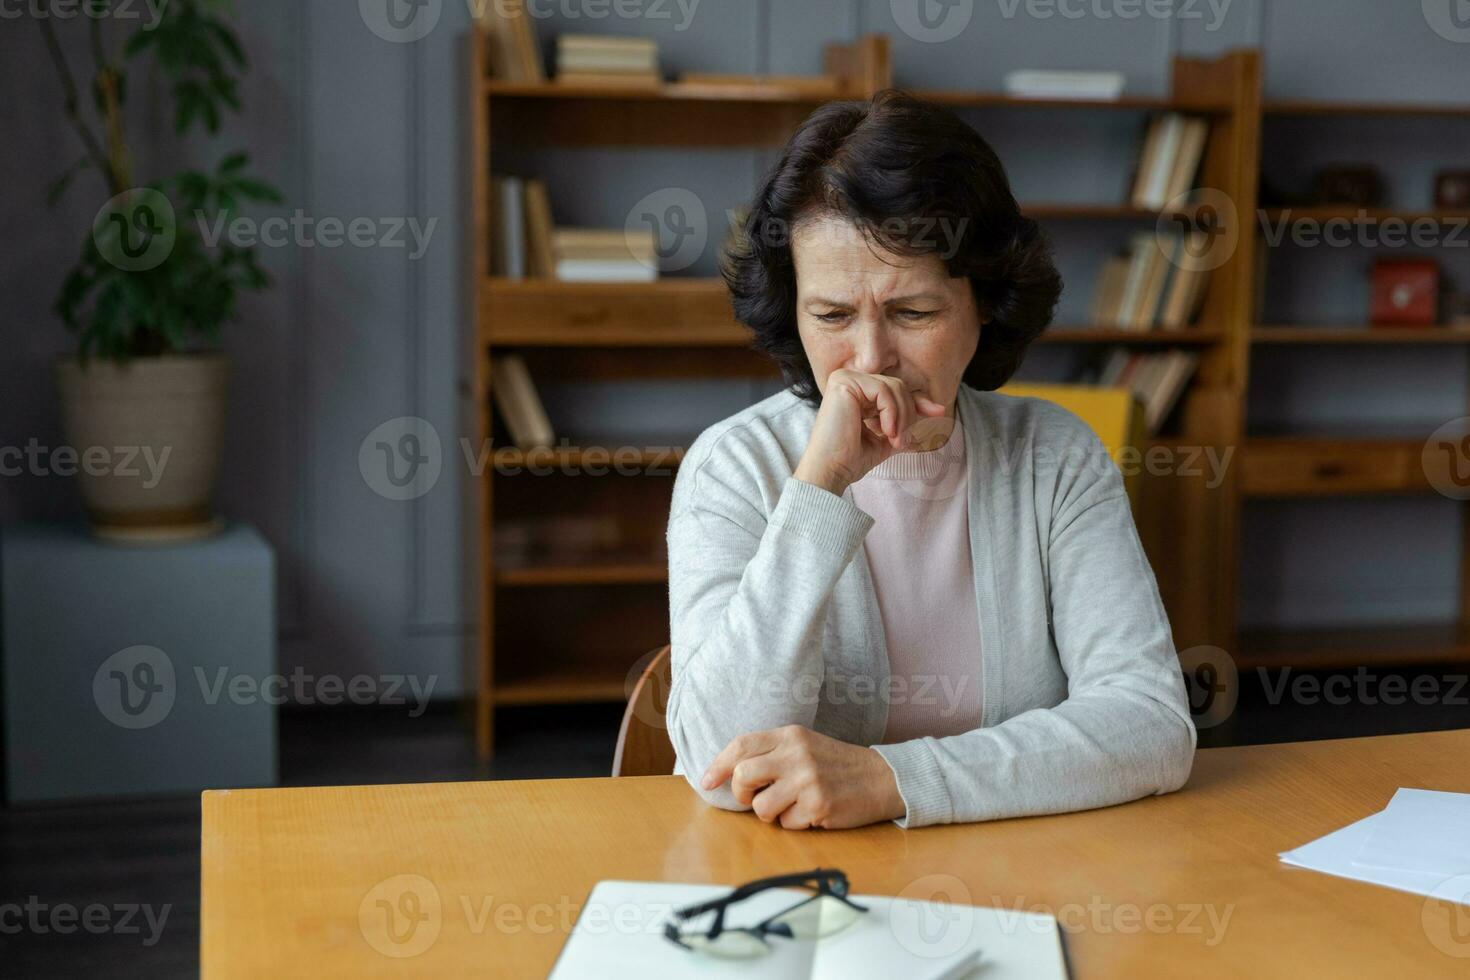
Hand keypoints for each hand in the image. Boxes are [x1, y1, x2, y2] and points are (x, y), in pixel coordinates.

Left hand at [700, 724, 905, 829]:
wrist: (881, 777)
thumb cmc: (836, 764)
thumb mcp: (804, 744)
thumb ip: (772, 753)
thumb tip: (730, 774)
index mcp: (790, 735)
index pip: (741, 745)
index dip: (717, 765)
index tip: (706, 781)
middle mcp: (796, 754)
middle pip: (742, 776)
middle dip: (740, 794)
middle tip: (751, 798)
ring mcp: (808, 780)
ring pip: (761, 807)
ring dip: (769, 813)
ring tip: (789, 806)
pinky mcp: (819, 806)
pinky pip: (786, 824)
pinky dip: (794, 823)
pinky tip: (811, 812)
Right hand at [793, 369, 948, 495]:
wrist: (830, 471)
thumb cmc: (852, 459)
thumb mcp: (888, 437)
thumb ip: (908, 422)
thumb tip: (939, 410)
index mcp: (856, 392)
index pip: (895, 389)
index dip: (918, 401)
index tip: (939, 413)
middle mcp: (849, 380)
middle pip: (897, 386)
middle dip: (909, 415)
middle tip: (904, 443)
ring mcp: (845, 378)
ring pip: (894, 387)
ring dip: (902, 418)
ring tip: (896, 442)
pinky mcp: (844, 382)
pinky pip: (883, 390)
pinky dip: (892, 413)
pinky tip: (887, 432)